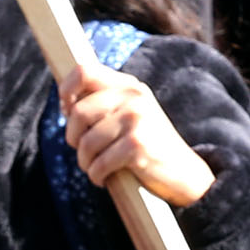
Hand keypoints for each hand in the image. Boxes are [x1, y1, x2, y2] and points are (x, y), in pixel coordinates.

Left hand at [64, 65, 213, 205]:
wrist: (183, 172)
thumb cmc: (148, 144)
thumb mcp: (131, 113)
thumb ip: (104, 102)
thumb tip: (65, 103)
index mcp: (129, 85)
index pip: (85, 71)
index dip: (66, 90)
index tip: (67, 110)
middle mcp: (134, 97)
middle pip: (79, 112)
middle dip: (73, 137)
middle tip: (84, 151)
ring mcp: (137, 120)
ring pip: (86, 142)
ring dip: (85, 162)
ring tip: (95, 167)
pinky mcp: (137, 145)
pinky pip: (99, 163)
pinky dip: (96, 175)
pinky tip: (104, 178)